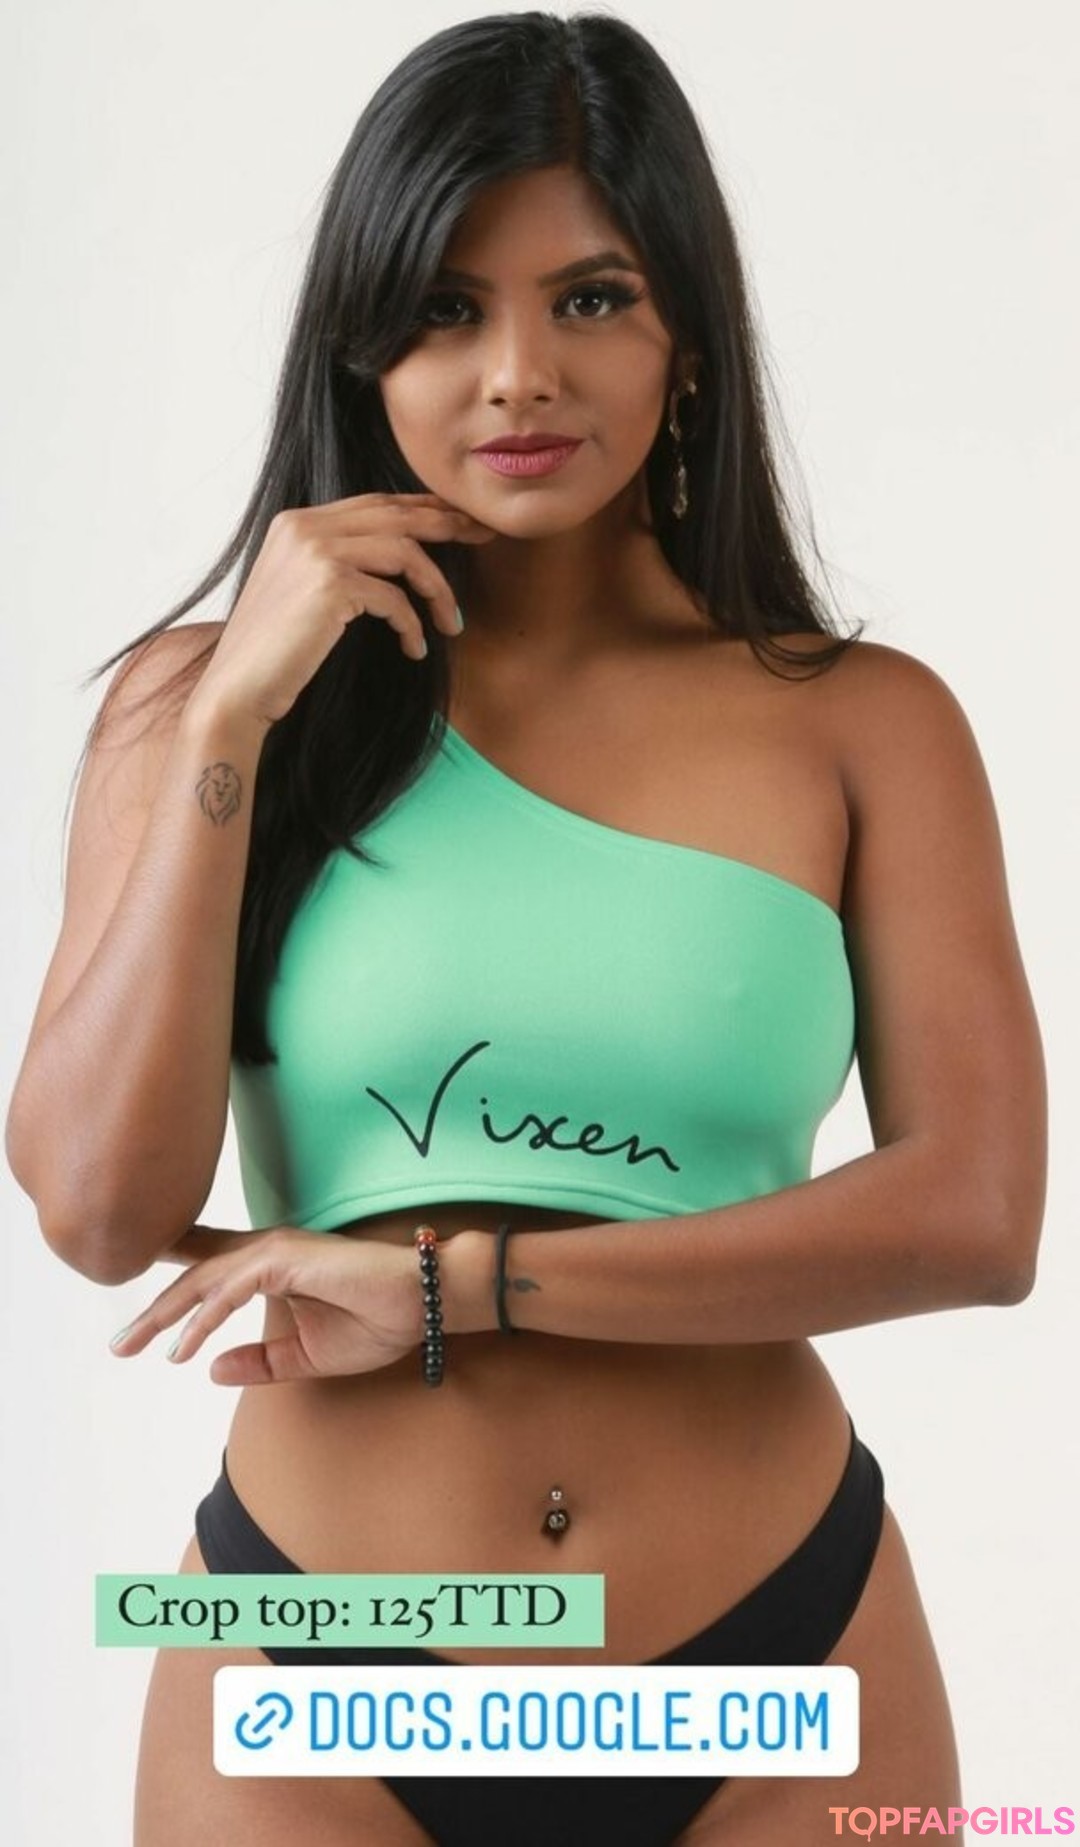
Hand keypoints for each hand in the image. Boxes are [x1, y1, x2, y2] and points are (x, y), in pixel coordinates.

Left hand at [108, 1224, 424, 1384]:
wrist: (423, 1304)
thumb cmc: (375, 1322)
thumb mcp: (304, 1356)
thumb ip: (259, 1362)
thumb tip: (210, 1370)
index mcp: (267, 1267)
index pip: (206, 1268)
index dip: (169, 1285)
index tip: (134, 1323)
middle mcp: (265, 1250)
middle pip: (192, 1272)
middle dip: (152, 1310)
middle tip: (119, 1346)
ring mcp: (275, 1250)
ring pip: (203, 1278)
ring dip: (165, 1313)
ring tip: (136, 1347)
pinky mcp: (287, 1259)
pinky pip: (230, 1289)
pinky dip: (204, 1318)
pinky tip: (185, 1347)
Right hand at [188, 491, 496, 730]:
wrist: (237, 691)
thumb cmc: (274, 655)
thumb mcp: (303, 595)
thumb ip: (337, 565)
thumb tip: (396, 559)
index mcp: (296, 523)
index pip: (374, 503)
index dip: (421, 509)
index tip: (458, 521)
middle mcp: (303, 526)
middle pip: (396, 514)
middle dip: (447, 523)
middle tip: (484, 537)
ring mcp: (315, 551)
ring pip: (405, 552)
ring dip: (438, 589)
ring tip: (452, 623)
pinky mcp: (329, 584)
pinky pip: (394, 597)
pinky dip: (413, 625)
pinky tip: (415, 648)